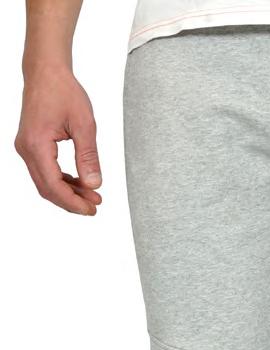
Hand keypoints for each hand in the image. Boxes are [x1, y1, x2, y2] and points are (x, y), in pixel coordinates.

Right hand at [15, 65, 101, 215]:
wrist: (46, 71)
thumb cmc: (63, 90)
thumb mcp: (84, 124)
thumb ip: (89, 156)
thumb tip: (94, 184)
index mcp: (37, 144)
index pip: (53, 185)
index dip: (73, 202)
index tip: (91, 209)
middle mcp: (26, 148)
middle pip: (47, 189)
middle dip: (71, 201)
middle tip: (94, 206)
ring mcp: (26, 148)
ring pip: (45, 182)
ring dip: (68, 192)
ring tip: (91, 196)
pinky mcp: (30, 146)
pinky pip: (44, 172)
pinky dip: (62, 181)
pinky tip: (79, 183)